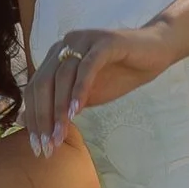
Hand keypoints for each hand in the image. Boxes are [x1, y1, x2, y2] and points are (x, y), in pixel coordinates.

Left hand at [25, 24, 175, 152]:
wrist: (156, 52)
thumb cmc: (121, 73)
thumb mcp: (87, 94)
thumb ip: (62, 104)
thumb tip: (32, 125)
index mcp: (56, 55)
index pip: (35, 88)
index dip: (33, 118)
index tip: (38, 146)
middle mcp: (65, 44)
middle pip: (42, 83)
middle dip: (42, 118)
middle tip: (47, 146)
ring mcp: (84, 40)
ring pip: (62, 77)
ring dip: (59, 110)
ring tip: (60, 136)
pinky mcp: (105, 42)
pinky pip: (87, 68)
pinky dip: (79, 90)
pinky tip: (77, 112)